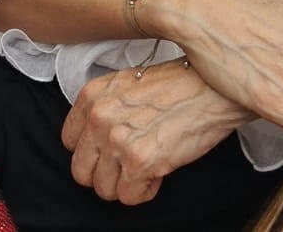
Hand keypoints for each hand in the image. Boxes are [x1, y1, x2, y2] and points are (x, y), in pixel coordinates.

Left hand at [61, 63, 255, 204]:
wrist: (212, 88)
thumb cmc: (177, 86)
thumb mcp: (126, 84)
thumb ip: (105, 109)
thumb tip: (96, 138)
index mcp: (92, 96)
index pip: (69, 142)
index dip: (92, 152)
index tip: (109, 151)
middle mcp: (99, 118)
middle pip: (81, 171)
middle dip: (104, 174)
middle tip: (126, 167)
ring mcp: (117, 140)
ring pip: (103, 189)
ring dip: (125, 185)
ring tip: (146, 167)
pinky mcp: (140, 162)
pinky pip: (129, 197)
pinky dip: (145, 191)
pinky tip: (158, 172)